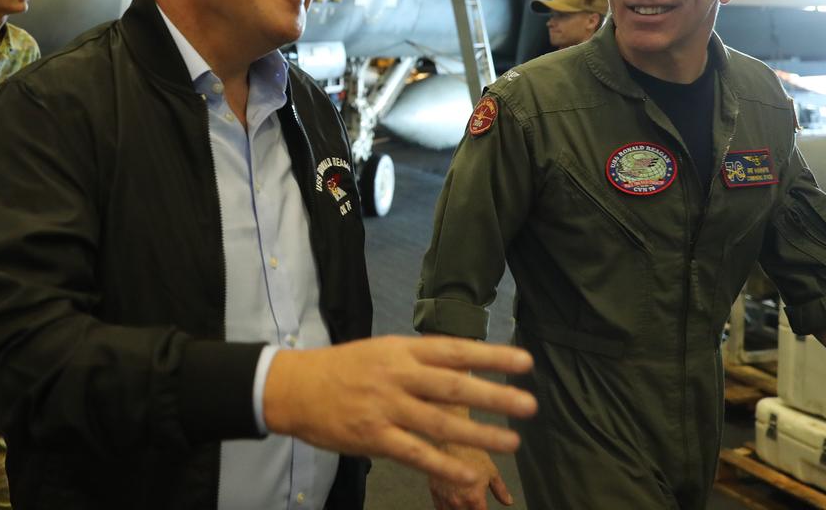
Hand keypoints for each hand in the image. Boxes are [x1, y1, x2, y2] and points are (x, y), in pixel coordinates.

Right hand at [263, 335, 535, 486]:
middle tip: (529, 405)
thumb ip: (419, 360)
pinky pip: (415, 454)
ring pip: (440, 422)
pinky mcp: (373, 437)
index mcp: (401, 351)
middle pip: (453, 386)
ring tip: (512, 442)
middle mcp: (397, 376)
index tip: (524, 361)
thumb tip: (463, 365)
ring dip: (480, 434)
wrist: (295, 387)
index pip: (454, 350)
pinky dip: (444, 465)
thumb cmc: (344, 368)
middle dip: (494, 396)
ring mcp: (385, 407)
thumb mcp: (382, 351)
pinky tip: (469, 474)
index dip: (491, 356)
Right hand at [430, 441, 512, 508]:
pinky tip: (452, 505)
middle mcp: (458, 502)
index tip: (484, 508)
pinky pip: (440, 509)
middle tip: (475, 505)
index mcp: (474, 499)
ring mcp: (444, 499)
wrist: (449, 439)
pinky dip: (447, 509)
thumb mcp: (491, 470)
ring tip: (465, 505)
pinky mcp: (434, 492)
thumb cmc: (471, 452)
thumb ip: (501, 489)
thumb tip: (508, 501)